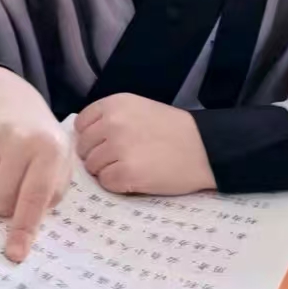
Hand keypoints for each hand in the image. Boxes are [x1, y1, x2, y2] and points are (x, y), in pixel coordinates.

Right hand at [0, 67, 71, 261]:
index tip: (14, 254)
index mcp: (49, 148)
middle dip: (1, 205)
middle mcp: (19, 138)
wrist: (4, 94)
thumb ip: (50, 193)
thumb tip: (25, 231)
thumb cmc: (36, 136)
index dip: (23, 229)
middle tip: (8, 188)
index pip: (34, 198)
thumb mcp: (57, 159)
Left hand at [74, 95, 215, 196]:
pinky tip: (136, 178)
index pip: (82, 124)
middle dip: (98, 156)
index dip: (91, 137)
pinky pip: (106, 182)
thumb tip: (85, 139)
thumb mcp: (140, 109)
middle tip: (122, 158)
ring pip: (93, 167)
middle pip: (84, 148)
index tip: (105, 144)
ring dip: (108, 171)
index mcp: (115, 104)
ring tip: (132, 167)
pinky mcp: (126, 172)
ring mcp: (118, 148)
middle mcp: (112, 123)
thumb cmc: (175, 130)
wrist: (205, 148)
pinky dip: (118, 184)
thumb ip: (112, 118)